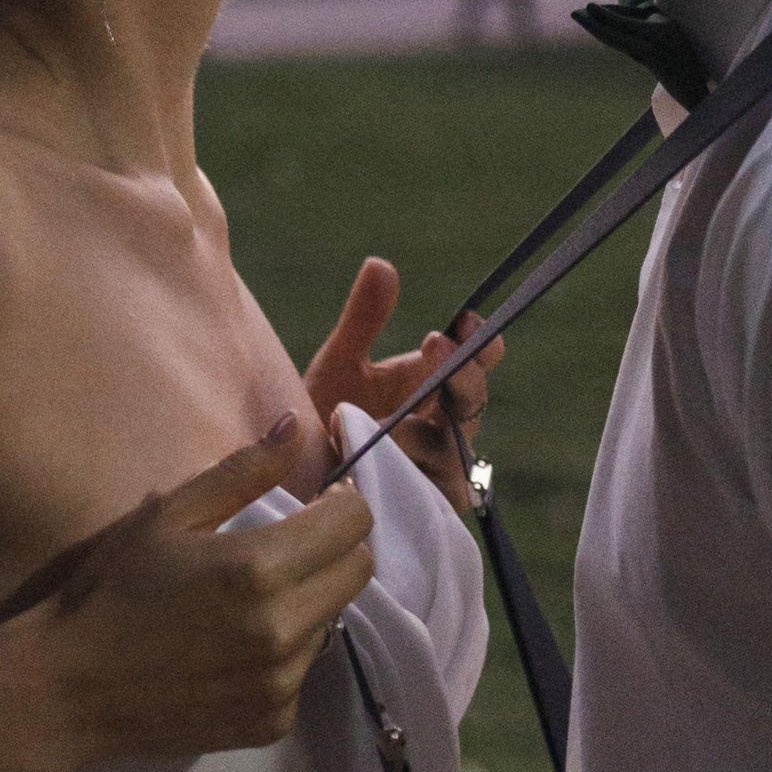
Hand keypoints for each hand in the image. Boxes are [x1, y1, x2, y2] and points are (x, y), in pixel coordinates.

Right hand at [13, 414, 376, 769]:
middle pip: (358, 572)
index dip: (343, 501)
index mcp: (260, 568)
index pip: (354, 523)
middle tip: (292, 544)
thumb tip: (295, 427)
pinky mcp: (273, 721)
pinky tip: (235, 646)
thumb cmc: (112, 589)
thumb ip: (242, 471)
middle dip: (336, 547)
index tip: (319, 501)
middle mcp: (284, 629)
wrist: (71, 689)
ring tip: (252, 600)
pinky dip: (284, 653)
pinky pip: (303, 672)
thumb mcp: (167, 515)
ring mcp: (282, 683)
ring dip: (309, 601)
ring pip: (331, 622)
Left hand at [304, 258, 502, 517]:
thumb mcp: (340, 364)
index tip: (467, 321)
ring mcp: (440, 468)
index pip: (475, 359)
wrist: (292, 480)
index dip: (480, 342)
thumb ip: (362, 320)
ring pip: (455, 443)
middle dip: (460, 371)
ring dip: (423, 424)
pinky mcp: (427, 507)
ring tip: (389, 416)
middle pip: (474, 399)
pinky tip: (388, 457)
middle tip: (435, 345)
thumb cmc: (323, 418)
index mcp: (432, 385)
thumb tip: (380, 263)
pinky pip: (437, 487)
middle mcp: (445, 425)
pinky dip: (414, 469)